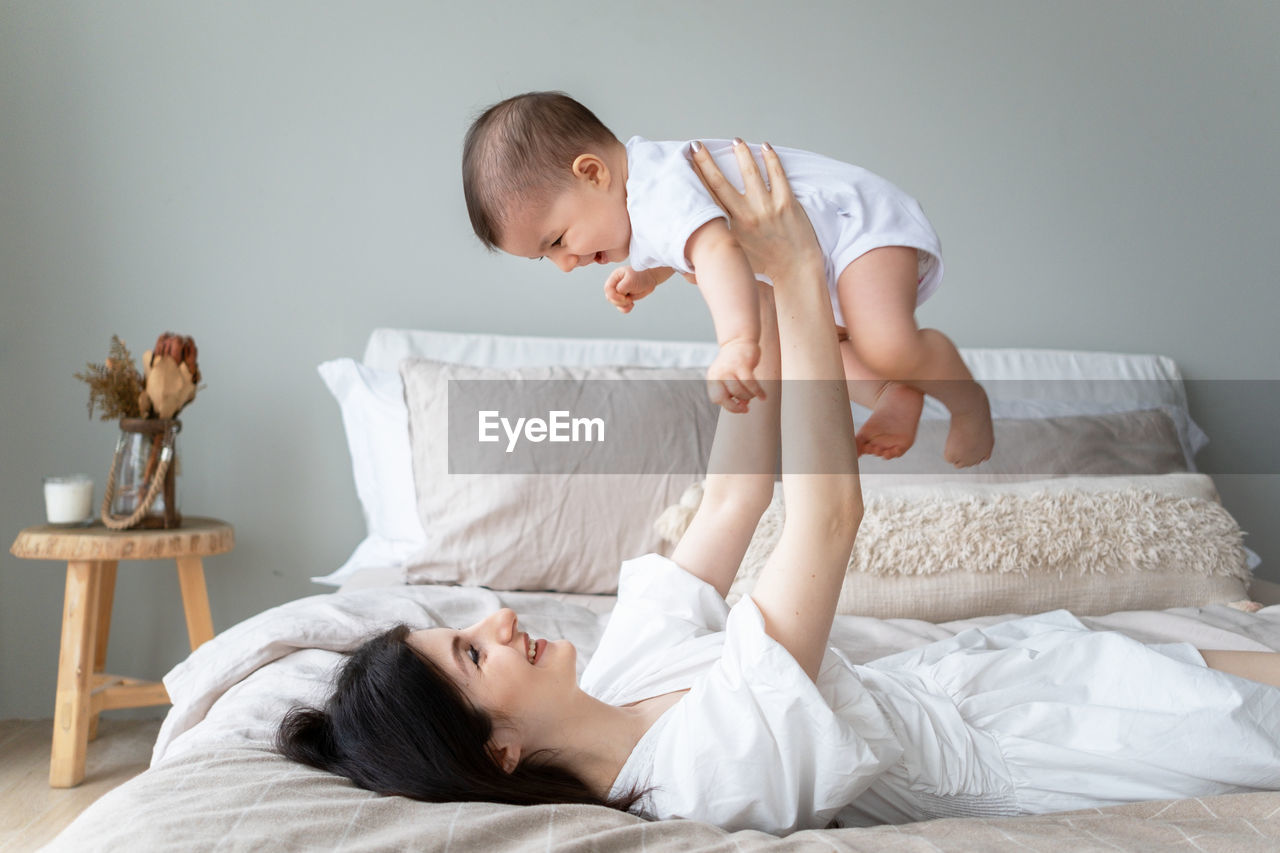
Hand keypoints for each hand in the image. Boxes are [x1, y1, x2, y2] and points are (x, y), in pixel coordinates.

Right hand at [603, 266, 657, 313]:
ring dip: (623, 305)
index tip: (624, 297)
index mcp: (615, 278)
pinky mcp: (624, 298)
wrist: (650, 278)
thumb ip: (622, 287)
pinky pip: (621, 307)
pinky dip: (625, 309)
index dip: (614, 296)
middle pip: (609, 298)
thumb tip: (618, 295)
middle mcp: (615, 285)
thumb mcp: (631, 280)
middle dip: (619, 301)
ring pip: (615, 303)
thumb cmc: (641, 275)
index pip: (607, 289)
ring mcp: (619, 292)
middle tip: (629, 299)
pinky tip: (632, 304)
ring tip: (631, 301)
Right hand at [688, 139, 821, 281]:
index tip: (686, 166)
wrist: (796, 270)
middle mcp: (746, 216)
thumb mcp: (733, 260)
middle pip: (720, 182)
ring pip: (750, 172)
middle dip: (705, 162)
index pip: (707, 199)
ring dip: (741, 153)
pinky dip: (770, 158)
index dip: (695, 180)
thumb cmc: (765, 268)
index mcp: (730, 230)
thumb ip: (711, 258)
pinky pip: (777, 174)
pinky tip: (765, 147)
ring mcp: (767, 207)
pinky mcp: (787, 202)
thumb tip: (683, 270)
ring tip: (735, 141)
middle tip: (697, 146)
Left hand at [706, 338, 764, 413]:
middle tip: (746, 408)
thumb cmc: (735, 363)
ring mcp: (729, 369)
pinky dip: (757, 392)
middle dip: (736, 407)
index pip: (716, 398)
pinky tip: (763, 397)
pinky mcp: (742, 364)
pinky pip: (750, 383)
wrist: (739, 341)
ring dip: (748, 397)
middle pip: (724, 398)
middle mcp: (718, 374)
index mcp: (713, 378)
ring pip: (738, 391)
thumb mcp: (731, 378)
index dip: (728, 406)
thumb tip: (744, 406)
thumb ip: (735, 392)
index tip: (739, 408)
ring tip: (754, 395)